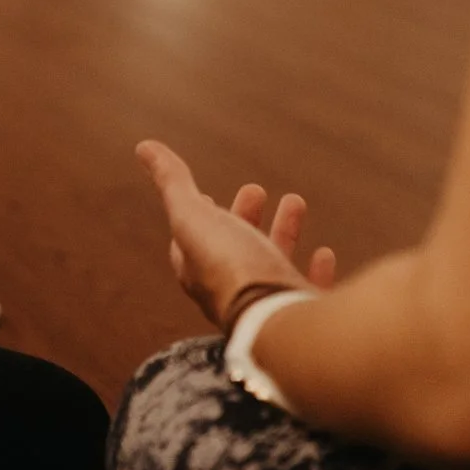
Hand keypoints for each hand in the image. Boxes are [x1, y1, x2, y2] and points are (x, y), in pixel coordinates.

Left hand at [138, 140, 336, 328]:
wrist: (279, 322)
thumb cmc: (231, 269)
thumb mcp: (193, 217)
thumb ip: (173, 183)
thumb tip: (144, 147)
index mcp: (200, 272)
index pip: (190, 242)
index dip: (197, 217)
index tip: (205, 197)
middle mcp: (232, 291)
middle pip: (235, 248)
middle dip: (242, 216)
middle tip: (254, 189)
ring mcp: (268, 304)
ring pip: (274, 263)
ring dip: (283, 231)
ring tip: (294, 200)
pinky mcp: (303, 313)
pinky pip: (309, 290)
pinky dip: (317, 270)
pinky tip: (325, 253)